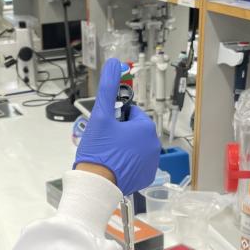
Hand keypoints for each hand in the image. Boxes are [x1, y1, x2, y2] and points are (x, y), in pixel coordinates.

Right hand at [74, 58, 160, 194]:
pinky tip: (113, 165)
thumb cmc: (99, 151)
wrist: (97, 184)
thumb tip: (113, 64)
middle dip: (120, 133)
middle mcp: (153, 145)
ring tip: (107, 153)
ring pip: (135, 147)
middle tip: (104, 140)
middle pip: (134, 131)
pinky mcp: (146, 176)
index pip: (132, 114)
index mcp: (145, 128)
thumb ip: (108, 88)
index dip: (117, 118)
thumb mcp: (100, 115)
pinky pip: (136, 163)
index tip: (106, 126)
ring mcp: (151, 162)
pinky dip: (126, 162)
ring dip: (124, 147)